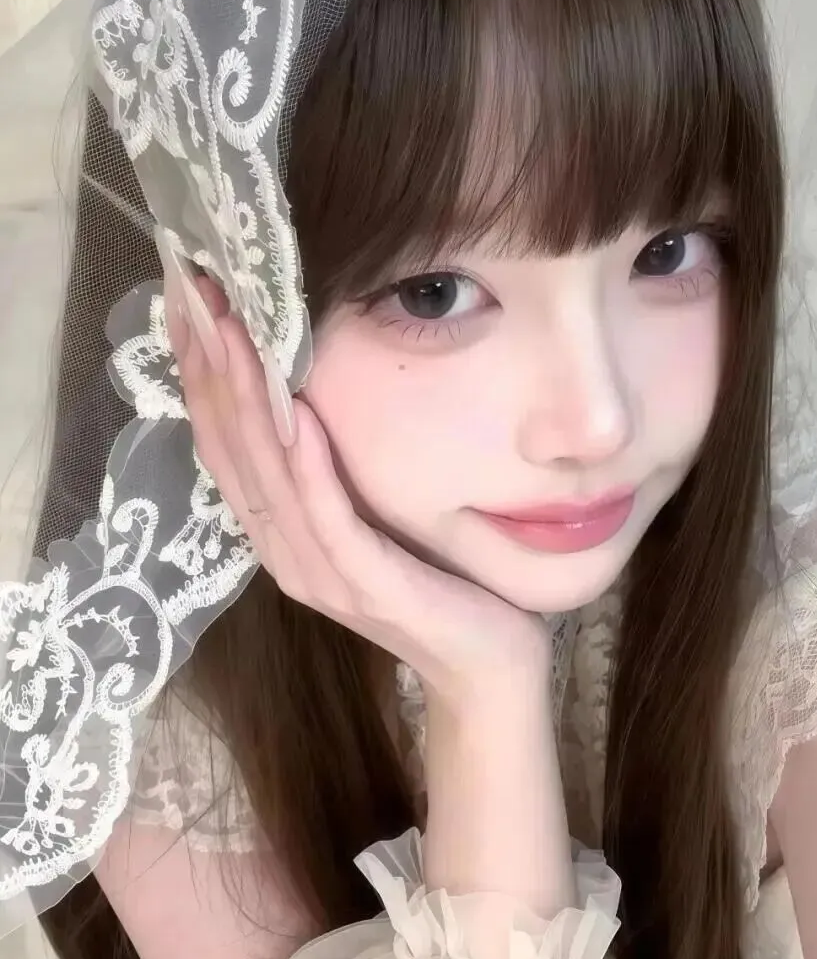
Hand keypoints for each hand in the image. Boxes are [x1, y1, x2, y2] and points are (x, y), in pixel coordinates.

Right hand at [161, 246, 551, 710]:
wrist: (484, 665)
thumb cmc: (436, 585)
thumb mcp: (373, 521)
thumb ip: (332, 477)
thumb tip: (308, 399)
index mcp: (283, 533)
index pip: (226, 444)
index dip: (202, 374)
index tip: (189, 301)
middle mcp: (286, 552)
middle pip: (232, 450)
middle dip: (209, 368)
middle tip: (191, 293)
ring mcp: (320, 573)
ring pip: (268, 476)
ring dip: (246, 401)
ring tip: (230, 331)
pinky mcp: (366, 586)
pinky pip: (328, 519)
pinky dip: (308, 466)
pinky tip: (298, 412)